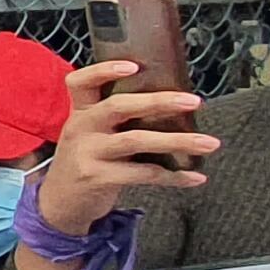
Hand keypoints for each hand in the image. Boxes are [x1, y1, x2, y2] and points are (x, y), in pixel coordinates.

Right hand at [30, 57, 219, 238]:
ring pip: (136, 141)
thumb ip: (115, 119)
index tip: (134, 66)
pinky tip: (195, 177)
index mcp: (80, 112)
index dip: (104, 70)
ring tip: (209, 143)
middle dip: (158, 102)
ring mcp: (88, 153)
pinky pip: (143, 174)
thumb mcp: (88, 134)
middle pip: (118, 106)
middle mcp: (81, 128)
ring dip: (177, 141)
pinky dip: (173, 177)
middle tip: (194, 101)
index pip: (81, 82)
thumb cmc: (86, 160)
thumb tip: (170, 105)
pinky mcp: (98, 178)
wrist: (60, 202)